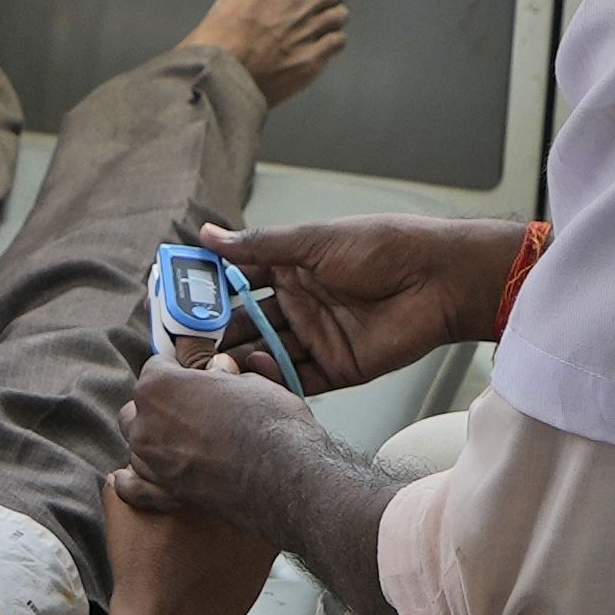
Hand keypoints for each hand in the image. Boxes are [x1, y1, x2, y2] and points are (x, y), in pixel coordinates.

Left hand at [115, 354, 337, 528]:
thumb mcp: (250, 382)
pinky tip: (124, 478)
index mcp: (160, 386)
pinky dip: (131, 482)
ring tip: (185, 439)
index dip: (181, 369)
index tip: (195, 374)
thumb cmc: (272, 425)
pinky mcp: (164, 493)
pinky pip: (134, 488)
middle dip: (163, 403)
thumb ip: (223, 375)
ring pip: (139, 443)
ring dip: (155, 438)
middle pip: (141, 406)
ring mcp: (152, 461)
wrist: (287, 478)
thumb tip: (220, 370)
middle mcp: (146, 424)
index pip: (158, 367)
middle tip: (196, 407)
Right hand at [190, 214, 522, 389]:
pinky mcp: (337, 368)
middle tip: (183, 346)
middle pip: (247, 324)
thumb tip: (206, 234)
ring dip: (239, 361)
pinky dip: (272, 380)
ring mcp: (317, 338)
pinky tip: (250, 377)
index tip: (175, 303)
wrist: (439, 280)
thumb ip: (258, 246)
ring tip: (209, 367)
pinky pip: (297, 378)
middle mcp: (300, 305)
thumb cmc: (382, 246)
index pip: (238, 284)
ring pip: (266, 354)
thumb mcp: (312, 240)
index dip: (208, 294)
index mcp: (291, 269)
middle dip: (216, 334)